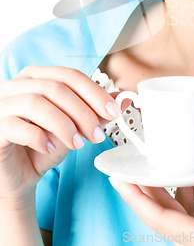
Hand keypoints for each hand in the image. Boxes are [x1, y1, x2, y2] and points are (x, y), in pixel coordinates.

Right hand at [0, 66, 121, 203]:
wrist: (18, 177)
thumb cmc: (44, 146)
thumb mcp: (75, 128)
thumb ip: (96, 112)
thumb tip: (123, 99)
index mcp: (36, 77)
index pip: (69, 75)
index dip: (94, 92)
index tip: (113, 112)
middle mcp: (16, 85)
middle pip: (55, 87)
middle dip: (83, 111)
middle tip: (98, 134)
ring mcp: (1, 104)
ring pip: (36, 103)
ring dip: (63, 124)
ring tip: (77, 144)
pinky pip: (16, 125)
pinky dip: (38, 137)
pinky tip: (51, 148)